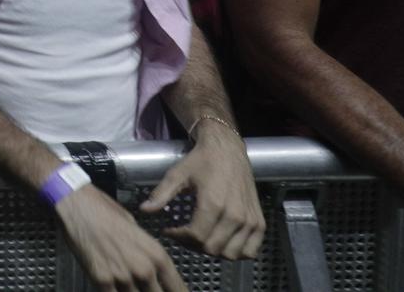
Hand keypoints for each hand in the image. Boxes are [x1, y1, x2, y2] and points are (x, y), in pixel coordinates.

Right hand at [55, 184, 187, 291]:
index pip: (177, 288)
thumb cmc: (104, 211)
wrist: (78, 204)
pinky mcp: (102, 280)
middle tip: (146, 289)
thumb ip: (147, 254)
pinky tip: (113, 288)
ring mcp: (123, 277)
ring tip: (128, 288)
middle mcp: (144, 269)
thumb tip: (151, 269)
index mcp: (157, 255)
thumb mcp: (137, 230)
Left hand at [138, 124, 264, 259]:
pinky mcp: (259, 222)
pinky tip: (224, 241)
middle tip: (183, 234)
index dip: (179, 238)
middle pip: (212, 249)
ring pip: (230, 254)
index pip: (196, 237)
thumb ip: (161, 194)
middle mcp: (235, 215)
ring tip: (202, 238)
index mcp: (214, 204)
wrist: (227, 149)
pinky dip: (237, 252)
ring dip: (214, 251)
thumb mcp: (177, 174)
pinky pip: (250, 251)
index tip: (170, 230)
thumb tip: (143, 210)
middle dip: (193, 245)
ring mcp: (250, 221)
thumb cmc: (202, 161)